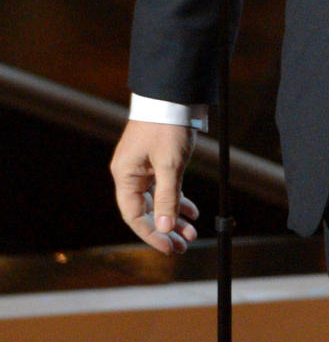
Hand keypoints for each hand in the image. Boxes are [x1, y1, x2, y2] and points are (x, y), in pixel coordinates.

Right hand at [110, 120, 198, 254]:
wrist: (173, 94)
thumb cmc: (167, 126)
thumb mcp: (170, 164)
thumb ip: (168, 198)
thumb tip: (165, 229)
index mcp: (125, 175)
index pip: (135, 216)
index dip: (152, 234)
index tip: (170, 247)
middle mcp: (130, 174)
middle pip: (146, 211)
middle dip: (166, 229)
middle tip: (185, 245)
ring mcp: (143, 167)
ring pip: (158, 201)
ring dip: (174, 216)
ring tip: (192, 232)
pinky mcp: (156, 160)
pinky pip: (164, 187)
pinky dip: (178, 199)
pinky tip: (192, 211)